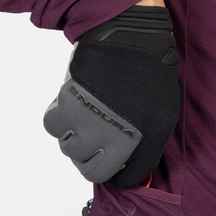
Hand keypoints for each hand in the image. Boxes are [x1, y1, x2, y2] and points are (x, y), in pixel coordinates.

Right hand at [43, 3, 180, 185]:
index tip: (112, 160)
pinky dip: (59, 119)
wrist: (129, 37)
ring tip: (87, 117)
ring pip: (68, 148)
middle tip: (97, 138)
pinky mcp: (67, 103)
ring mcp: (87, 121)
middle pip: (88, 169)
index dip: (114, 171)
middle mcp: (111, 137)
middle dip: (92, 157)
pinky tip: (72, 106)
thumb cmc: (150, 73)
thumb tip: (133, 170)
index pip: (119, 178)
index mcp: (139, 142)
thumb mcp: (162, 115)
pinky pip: (53, 126)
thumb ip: (148, 147)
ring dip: (75, 137)